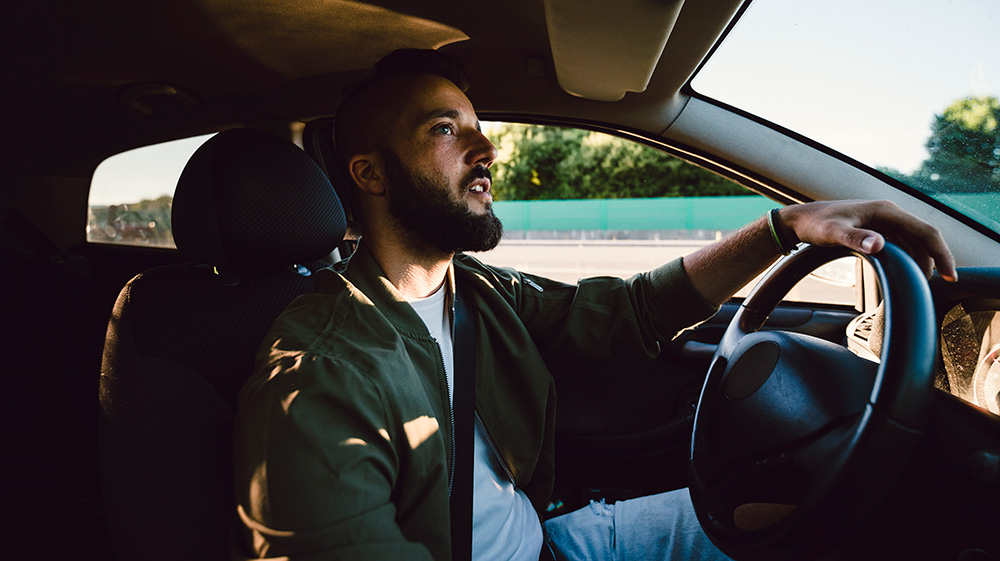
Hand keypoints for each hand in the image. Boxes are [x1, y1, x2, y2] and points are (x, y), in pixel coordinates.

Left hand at [780, 200, 957, 281]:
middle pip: (923, 236)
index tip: (950, 275)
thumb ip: (855, 238)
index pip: (926, 231)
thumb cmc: (814, 224)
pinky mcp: (875, 229)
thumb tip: (879, 245)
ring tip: (921, 282)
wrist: (798, 220)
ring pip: (912, 241)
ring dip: (921, 260)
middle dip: (934, 260)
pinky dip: (907, 258)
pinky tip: (906, 272)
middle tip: (937, 285)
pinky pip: (900, 244)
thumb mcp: (833, 233)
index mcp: (886, 211)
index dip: (941, 253)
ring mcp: (882, 221)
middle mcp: (888, 213)